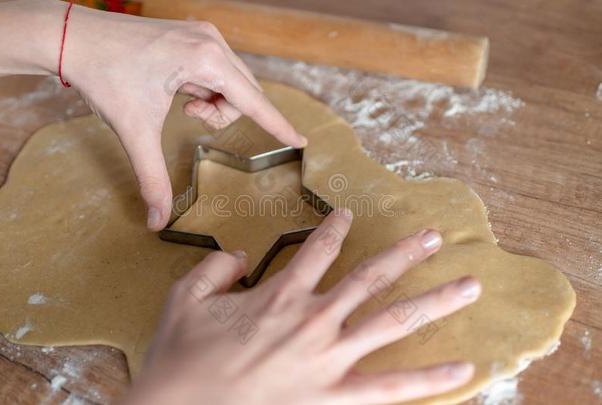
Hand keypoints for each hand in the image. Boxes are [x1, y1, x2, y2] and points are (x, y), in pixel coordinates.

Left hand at [0, 1, 306, 230]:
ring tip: (180, 103)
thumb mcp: (134, 131)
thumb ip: (152, 177)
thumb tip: (157, 221)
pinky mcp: (195, 36)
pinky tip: (177, 89)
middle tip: (187, 115)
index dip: (278, 126)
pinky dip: (204, 89)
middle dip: (222, 114)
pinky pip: (218, 72)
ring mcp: (204, 35)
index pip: (254, 102)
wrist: (72, 37)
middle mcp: (212, 42)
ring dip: (212, 102)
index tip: (302, 140)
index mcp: (205, 59)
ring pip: (232, 84)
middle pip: (244, 94)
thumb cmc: (105, 75)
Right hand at [123, 209, 480, 404]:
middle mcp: (313, 320)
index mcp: (280, 295)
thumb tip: (240, 255)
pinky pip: (391, 388)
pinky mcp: (333, 398)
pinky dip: (429, 380)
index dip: (335, 228)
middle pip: (371, 277)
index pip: (317, 249)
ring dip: (436, 302)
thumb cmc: (180, 362)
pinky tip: (463, 372)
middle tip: (435, 238)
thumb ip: (215, 269)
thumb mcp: (184, 301)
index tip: (347, 215)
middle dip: (407, 254)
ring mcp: (329, 359)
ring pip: (394, 322)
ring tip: (471, 287)